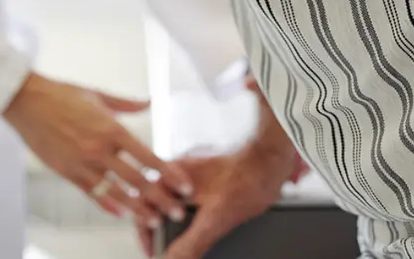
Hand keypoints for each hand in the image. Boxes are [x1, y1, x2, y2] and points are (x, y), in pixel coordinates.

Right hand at [2, 72, 193, 227]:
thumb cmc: (61, 94)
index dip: (169, 173)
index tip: (184, 185)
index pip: (148, 157)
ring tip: (155, 220)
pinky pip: (93, 195)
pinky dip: (109, 206)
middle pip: (138, 181)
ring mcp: (84, 165)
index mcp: (111, 129)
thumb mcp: (97, 94)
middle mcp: (100, 150)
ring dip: (139, 209)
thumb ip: (126, 104)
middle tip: (177, 212)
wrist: (28, 102)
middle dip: (161, 199)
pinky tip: (121, 214)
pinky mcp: (68, 174)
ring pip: (118, 194)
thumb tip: (148, 102)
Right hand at [136, 78, 303, 257]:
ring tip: (177, 244)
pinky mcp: (202, 181)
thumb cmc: (246, 179)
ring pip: (168, 203)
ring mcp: (189, 176)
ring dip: (170, 226)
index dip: (145, 232)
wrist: (269, 164)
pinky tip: (194, 230)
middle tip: (163, 250)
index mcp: (172, 175)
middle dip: (156, 231)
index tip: (152, 252)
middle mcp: (176, 173)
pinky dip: (184, 220)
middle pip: (154, 204)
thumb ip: (191, 242)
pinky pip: (183, 202)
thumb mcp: (216, 219)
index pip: (144, 204)